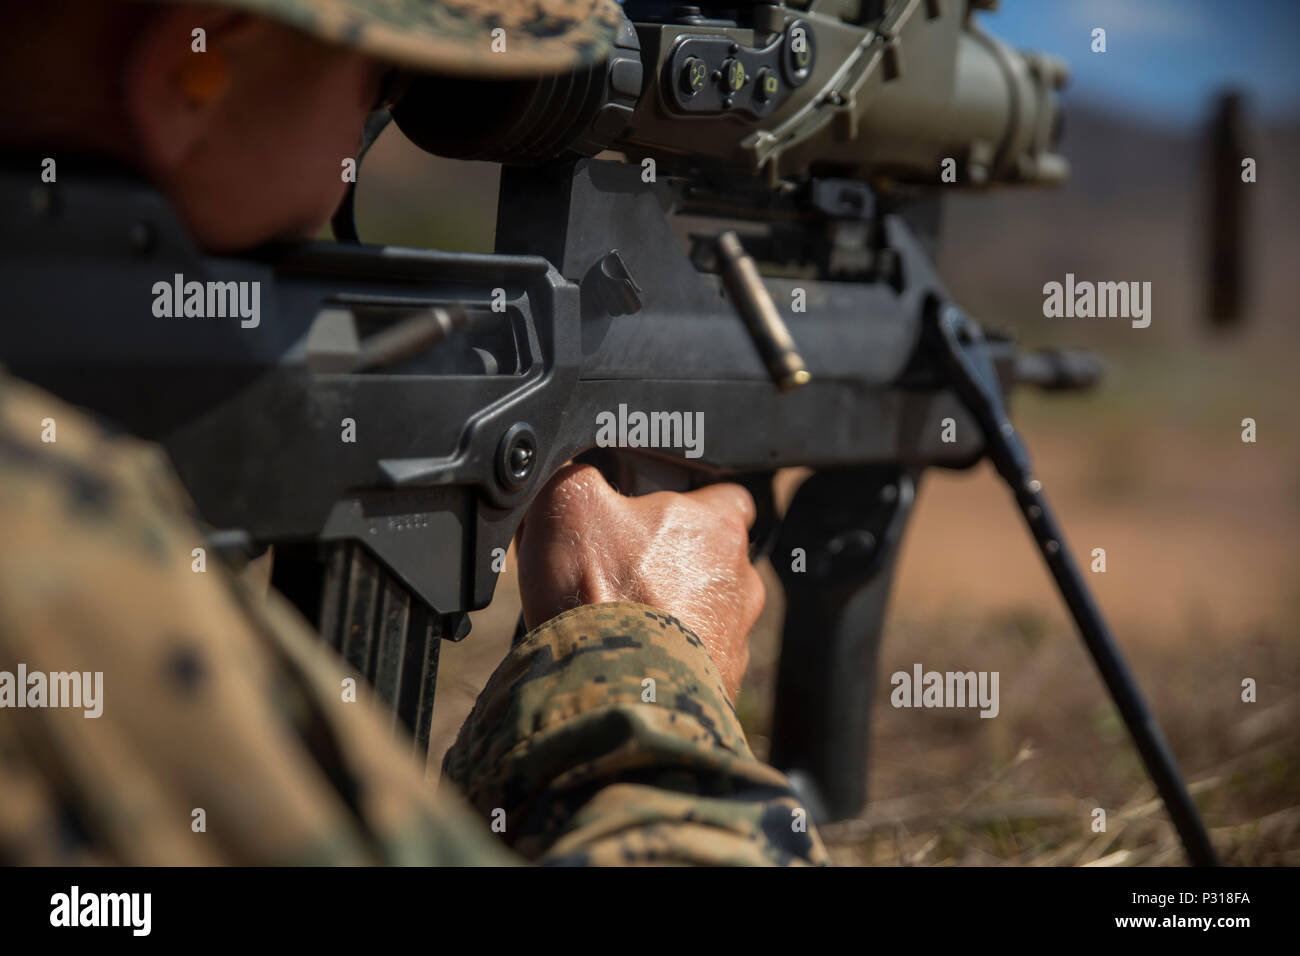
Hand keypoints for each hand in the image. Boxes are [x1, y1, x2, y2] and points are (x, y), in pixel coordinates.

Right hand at [516, 464, 763, 700]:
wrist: (615, 691)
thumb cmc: (602, 592)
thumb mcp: (567, 503)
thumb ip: (575, 476)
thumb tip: (570, 474)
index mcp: (719, 525)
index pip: (725, 497)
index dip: (687, 500)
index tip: (651, 514)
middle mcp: (741, 581)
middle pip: (710, 559)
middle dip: (670, 564)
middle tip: (620, 573)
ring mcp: (736, 638)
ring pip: (704, 613)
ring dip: (669, 615)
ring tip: (617, 622)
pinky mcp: (720, 685)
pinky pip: (693, 662)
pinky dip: (665, 659)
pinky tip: (627, 660)